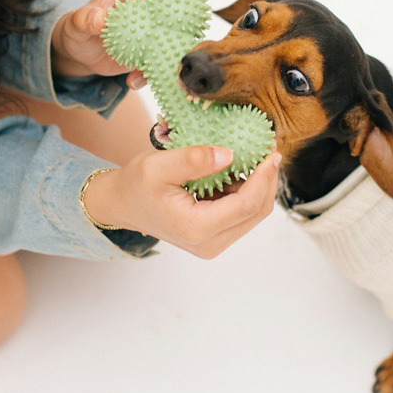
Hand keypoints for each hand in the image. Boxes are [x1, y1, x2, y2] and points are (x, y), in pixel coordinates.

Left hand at [51, 0, 203, 84]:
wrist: (79, 53)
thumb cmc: (77, 29)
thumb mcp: (76, 24)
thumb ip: (85, 19)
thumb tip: (100, 20)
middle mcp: (148, 2)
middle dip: (195, 9)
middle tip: (200, 23)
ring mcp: (154, 26)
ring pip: (178, 31)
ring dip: (179, 47)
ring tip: (167, 63)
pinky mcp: (153, 48)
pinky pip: (163, 57)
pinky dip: (154, 71)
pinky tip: (134, 80)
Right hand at [83, 146, 281, 257]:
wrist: (122, 204)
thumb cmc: (136, 185)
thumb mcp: (158, 166)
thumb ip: (194, 159)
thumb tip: (230, 154)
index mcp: (197, 228)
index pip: (246, 205)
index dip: (263, 177)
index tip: (270, 151)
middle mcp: (209, 243)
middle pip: (256, 212)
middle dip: (267, 180)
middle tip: (270, 150)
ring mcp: (213, 242)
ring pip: (252, 214)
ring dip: (259, 185)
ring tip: (257, 156)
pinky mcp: (214, 236)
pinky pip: (241, 214)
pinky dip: (247, 190)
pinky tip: (241, 169)